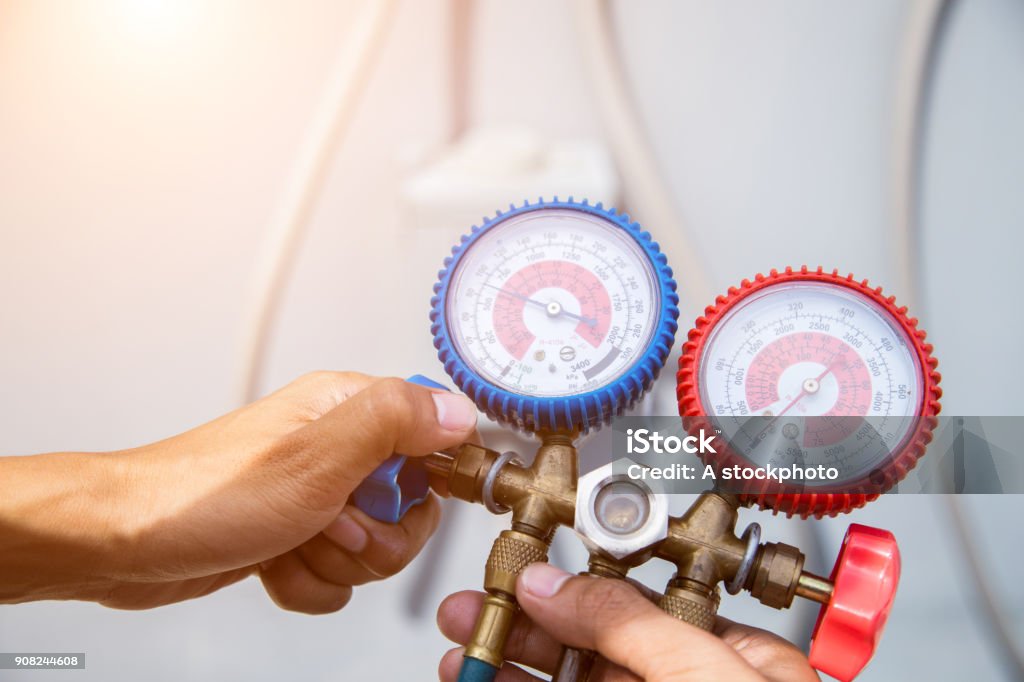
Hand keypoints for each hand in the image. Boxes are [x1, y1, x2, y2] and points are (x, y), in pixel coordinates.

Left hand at [0, 372, 477, 612]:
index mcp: (347, 410)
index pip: (435, 432)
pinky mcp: (297, 532)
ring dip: (339, 563)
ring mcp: (316, 494)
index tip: (410, 501)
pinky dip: (309, 581)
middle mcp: (335, 447)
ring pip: (378, 547)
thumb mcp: (316, 458)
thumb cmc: (202, 496)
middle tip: (336, 525)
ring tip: (295, 541)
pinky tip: (275, 561)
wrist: (125, 545)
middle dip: (379, 536)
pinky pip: (339, 575)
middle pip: (413, 505)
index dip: (438, 474)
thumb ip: (395, 424)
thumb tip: (458, 410)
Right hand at [437, 563, 818, 680]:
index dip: (570, 588)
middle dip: (524, 631)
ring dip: (511, 676)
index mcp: (730, 664)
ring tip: (463, 660)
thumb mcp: (701, 677)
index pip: (636, 607)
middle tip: (469, 616)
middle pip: (591, 651)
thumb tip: (554, 583)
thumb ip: (627, 624)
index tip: (517, 578)